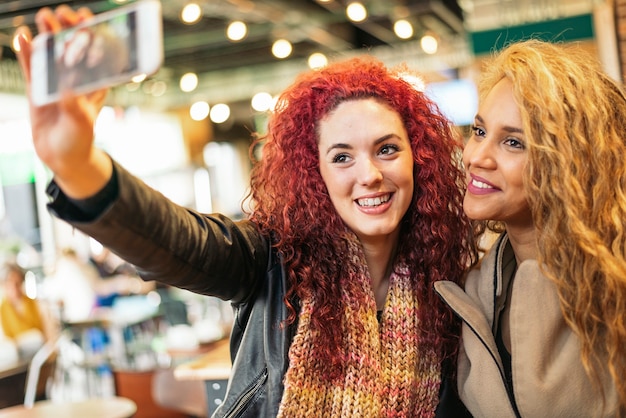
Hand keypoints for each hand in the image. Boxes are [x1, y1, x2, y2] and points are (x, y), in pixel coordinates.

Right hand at [15, 5, 112, 198]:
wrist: (61, 156)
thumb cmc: (80, 139)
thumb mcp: (82, 122)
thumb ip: (74, 105)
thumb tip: (67, 87)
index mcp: (94, 84)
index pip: (94, 54)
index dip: (91, 34)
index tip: (87, 18)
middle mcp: (76, 79)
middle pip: (71, 47)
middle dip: (67, 28)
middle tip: (61, 13)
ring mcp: (55, 81)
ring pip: (51, 53)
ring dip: (48, 34)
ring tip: (44, 16)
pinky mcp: (37, 88)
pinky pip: (31, 66)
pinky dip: (26, 52)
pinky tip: (22, 36)